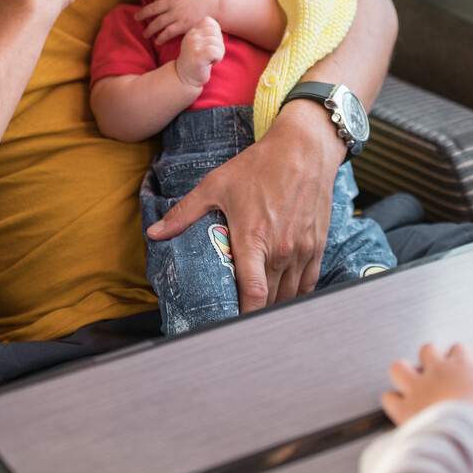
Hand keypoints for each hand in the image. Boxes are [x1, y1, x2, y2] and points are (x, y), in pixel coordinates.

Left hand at [136, 0, 219, 43]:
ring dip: (149, 29)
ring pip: (157, 23)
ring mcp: (177, 14)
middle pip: (153, 8)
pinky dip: (161, 38)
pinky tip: (157, 41)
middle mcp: (173, 2)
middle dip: (143, 14)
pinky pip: (168, 33)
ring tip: (145, 34)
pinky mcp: (183, 25)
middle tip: (136, 18)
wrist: (217, 2)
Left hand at [146, 100, 338, 310]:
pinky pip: (308, 283)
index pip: (254, 294)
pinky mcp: (317, 246)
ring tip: (257, 312)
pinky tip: (283, 297)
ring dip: (275, 306)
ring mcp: (303, 250)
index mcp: (254, 239)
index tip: (227, 323)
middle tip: (237, 318)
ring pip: (291, 295)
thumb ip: (185, 213)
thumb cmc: (259, 165)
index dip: (242, 317)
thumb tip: (155, 233)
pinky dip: (296, 295)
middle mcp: (281, 249)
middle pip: (271, 300)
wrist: (304, 149)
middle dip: (254, 314)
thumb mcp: (216, 185)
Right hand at [173, 17, 224, 88]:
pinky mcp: (197, 56)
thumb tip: (220, 26)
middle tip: (211, 54)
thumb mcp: (200, 42)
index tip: (210, 44)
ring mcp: (193, 45)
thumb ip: (207, 32)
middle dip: (218, 44)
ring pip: (217, 43)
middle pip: (216, 32)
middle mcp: (191, 36)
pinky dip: (217, 58)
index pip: (210, 21)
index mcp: (192, 31)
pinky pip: (215, 51)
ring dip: (218, 53)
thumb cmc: (197, 59)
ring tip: (210, 59)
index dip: (215, 33)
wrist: (184, 77)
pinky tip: (210, 63)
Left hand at [382, 344, 472, 428]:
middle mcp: (436, 371)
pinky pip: (389, 398)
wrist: (462, 428)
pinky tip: (399, 405)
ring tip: (411, 381)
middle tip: (437, 370)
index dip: (462, 356)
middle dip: (430, 357)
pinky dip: (392, 400)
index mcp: (460, 364)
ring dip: (404, 372)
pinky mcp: (404, 407)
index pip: (460, 348)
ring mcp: (417, 388)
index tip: (466, 368)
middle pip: (427, 350)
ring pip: (400, 367)